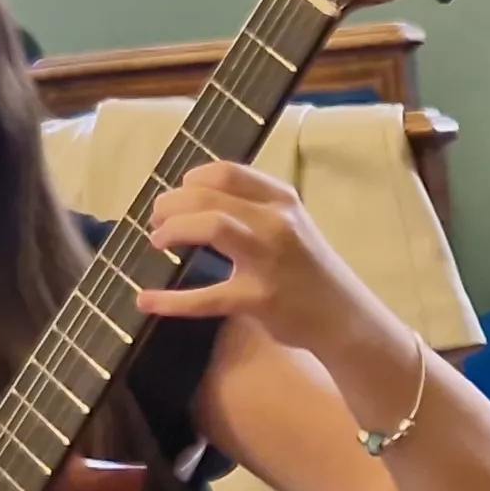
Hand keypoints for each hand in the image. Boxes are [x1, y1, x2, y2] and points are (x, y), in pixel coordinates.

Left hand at [136, 163, 411, 380]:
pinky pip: (205, 297)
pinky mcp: (258, 299)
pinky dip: (169, 300)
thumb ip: (254, 208)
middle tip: (157, 220)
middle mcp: (277, 222)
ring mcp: (268, 259)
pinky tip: (145, 300)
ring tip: (157, 241)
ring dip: (173, 229)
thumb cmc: (310, 270)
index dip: (190, 180)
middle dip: (172, 204)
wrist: (344, 317)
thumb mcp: (292, 224)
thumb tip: (193, 199)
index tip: (177, 192)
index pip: (226, 172)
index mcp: (282, 200)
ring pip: (210, 225)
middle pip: (209, 195)